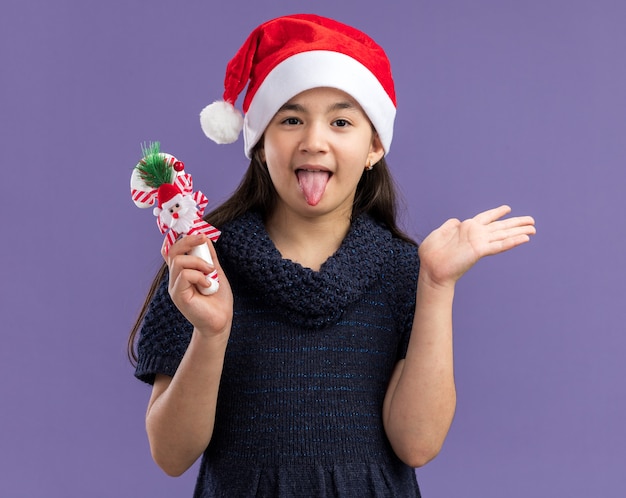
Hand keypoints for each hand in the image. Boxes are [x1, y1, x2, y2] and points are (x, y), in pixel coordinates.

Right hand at [163, 234, 232, 335]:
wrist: (221, 321)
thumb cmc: (218, 299)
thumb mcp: (215, 271)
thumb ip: (209, 256)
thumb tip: (204, 237)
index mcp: (182, 271)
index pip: (171, 250)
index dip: (179, 237)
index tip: (196, 231)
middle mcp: (175, 278)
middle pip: (172, 250)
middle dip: (188, 240)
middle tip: (203, 239)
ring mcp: (175, 287)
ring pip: (178, 261)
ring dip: (199, 262)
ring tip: (210, 272)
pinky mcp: (178, 295)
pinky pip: (184, 275)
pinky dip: (200, 276)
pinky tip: (209, 285)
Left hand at [418, 205, 535, 287]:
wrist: (431, 269)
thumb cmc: (432, 254)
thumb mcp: (438, 234)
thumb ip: (449, 226)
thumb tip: (457, 220)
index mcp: (466, 228)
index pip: (485, 218)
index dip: (496, 212)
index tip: (507, 208)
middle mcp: (476, 235)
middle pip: (500, 227)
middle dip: (516, 223)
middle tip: (532, 221)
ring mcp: (479, 243)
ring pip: (503, 235)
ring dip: (519, 232)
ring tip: (533, 229)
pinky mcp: (479, 251)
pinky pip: (499, 246)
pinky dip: (512, 242)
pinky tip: (524, 238)